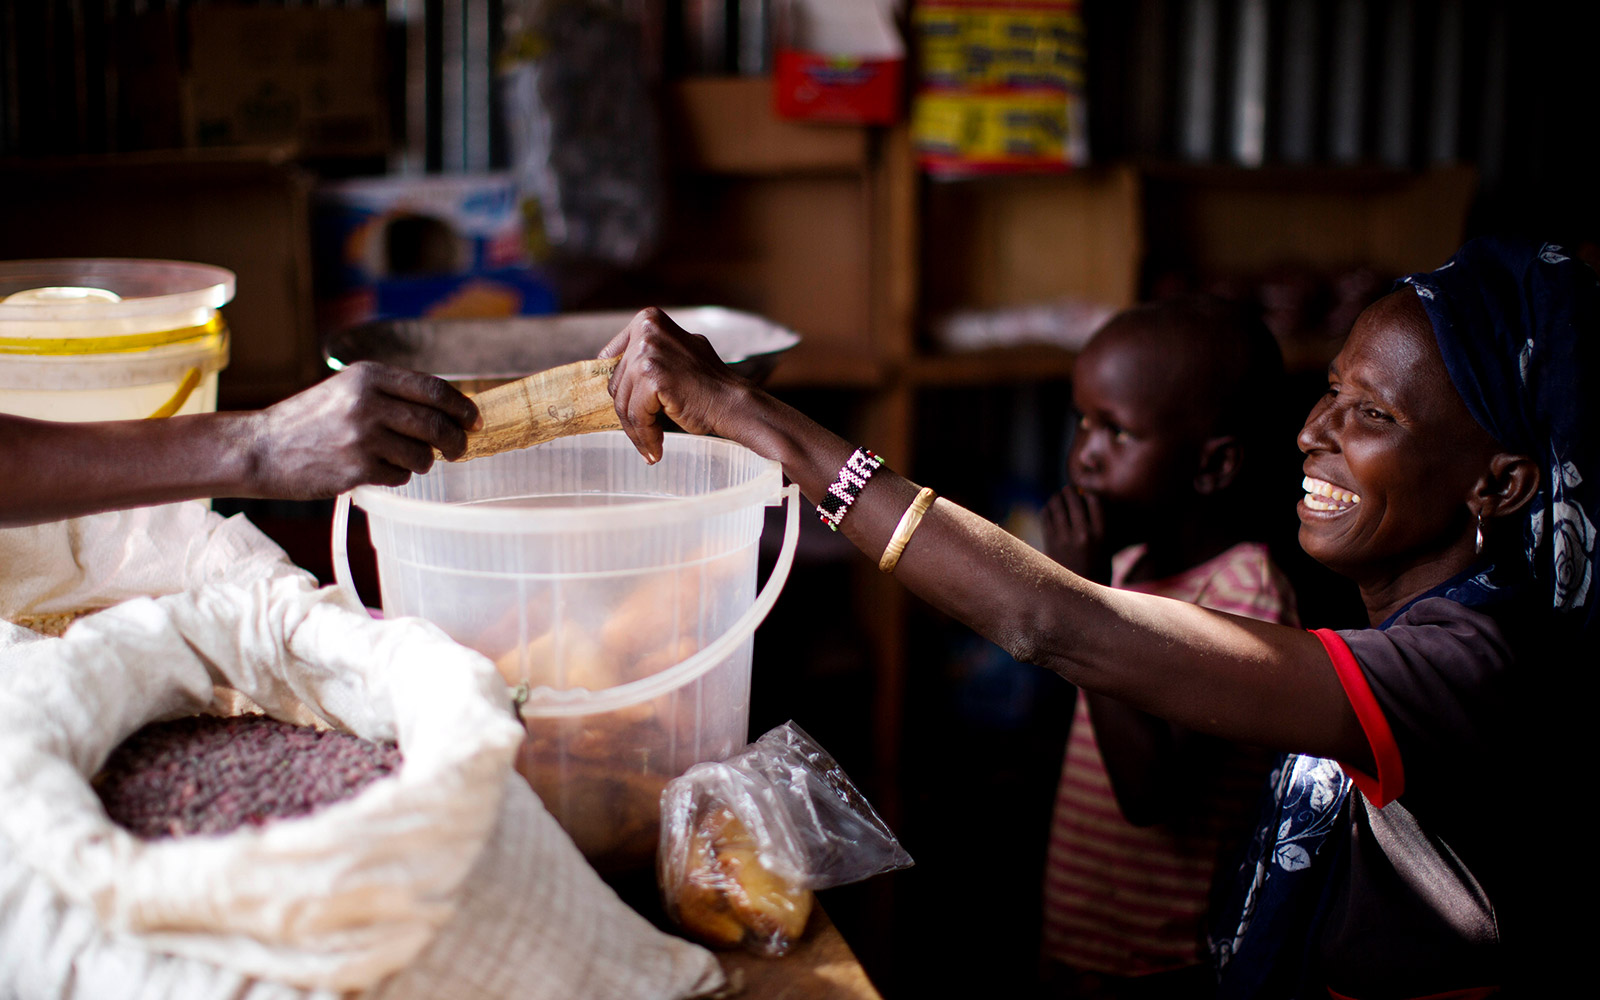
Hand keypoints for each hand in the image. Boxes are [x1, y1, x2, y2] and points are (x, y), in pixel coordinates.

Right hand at [243, 362, 479, 498]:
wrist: (262, 449)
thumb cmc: (311, 420)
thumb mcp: (349, 389)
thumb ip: (394, 393)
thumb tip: (452, 410)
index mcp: (369, 376)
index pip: (434, 389)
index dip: (462, 407)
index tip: (475, 420)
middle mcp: (367, 402)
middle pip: (436, 424)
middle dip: (455, 441)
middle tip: (458, 449)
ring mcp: (362, 437)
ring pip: (423, 455)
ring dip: (422, 462)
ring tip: (401, 459)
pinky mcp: (356, 469)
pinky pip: (400, 476)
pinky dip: (397, 475)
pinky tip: (375, 469)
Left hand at [599, 307, 751, 463]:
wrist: (733, 402)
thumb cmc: (709, 384)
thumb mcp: (676, 353)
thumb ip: (650, 355)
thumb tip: (622, 370)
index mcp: (648, 320)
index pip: (613, 359)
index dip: (619, 388)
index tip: (624, 410)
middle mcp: (646, 330)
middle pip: (618, 383)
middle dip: (629, 413)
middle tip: (643, 435)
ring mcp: (648, 353)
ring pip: (625, 403)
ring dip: (637, 430)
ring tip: (650, 447)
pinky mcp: (652, 377)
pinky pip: (636, 416)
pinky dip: (644, 436)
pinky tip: (656, 448)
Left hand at [1041, 482, 1113, 582]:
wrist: (1078, 595)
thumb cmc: (1095, 569)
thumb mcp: (1105, 548)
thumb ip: (1097, 525)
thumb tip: (1083, 498)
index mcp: (1102, 535)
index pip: (1094, 500)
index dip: (1088, 494)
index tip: (1085, 494)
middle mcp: (1084, 534)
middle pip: (1074, 498)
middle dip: (1070, 492)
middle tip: (1068, 491)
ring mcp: (1064, 538)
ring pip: (1057, 504)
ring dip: (1057, 498)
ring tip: (1058, 499)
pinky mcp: (1049, 542)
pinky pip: (1046, 515)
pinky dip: (1048, 509)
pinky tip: (1051, 512)